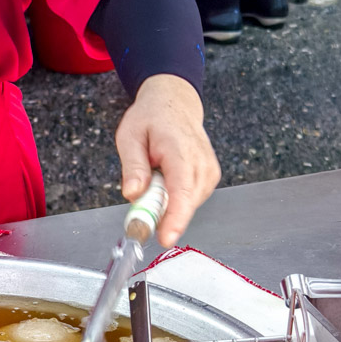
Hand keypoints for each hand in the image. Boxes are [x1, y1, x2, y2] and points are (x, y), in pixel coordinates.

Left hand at [115, 75, 220, 246]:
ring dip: (165, 201)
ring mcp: (209, 172)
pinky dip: (174, 197)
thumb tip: (133, 194)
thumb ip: (133, 167)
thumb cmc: (152, 118)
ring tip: (153, 174)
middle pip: (184, 204)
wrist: (175, 104)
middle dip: (160, 213)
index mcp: (181, 150)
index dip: (174, 218)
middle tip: (138, 199)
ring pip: (186, 205)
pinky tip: (166, 177)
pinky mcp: (210, 178)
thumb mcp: (130, 136)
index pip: (181, 191)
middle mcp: (201, 163)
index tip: (165, 238)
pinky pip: (189, 200)